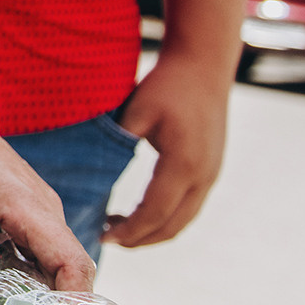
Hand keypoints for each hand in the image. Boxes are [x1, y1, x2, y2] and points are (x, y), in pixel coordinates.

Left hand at [0, 84, 97, 290]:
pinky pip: (32, 250)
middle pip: (67, 269)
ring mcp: (35, 210)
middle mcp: (43, 209)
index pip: (72, 263)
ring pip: (49, 261)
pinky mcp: (21, 211)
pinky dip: (21, 274)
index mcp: (30, 206)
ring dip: (36, 292)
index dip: (74, 303)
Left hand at [102, 51, 227, 247]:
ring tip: (120, 228)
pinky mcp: (211, 169)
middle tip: (108, 239)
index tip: (102, 237)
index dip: (128, 232)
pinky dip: (166, 217)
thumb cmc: (168, 85)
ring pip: (184, 220)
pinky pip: (189, 206)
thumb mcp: (137, 111)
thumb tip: (94, 171)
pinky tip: (142, 210)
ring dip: (154, 231)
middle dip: (140, 240)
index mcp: (182, 165)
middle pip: (172, 226)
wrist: (204, 65)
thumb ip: (118, 142)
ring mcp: (211, 174)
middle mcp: (203, 176)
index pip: (154, 214)